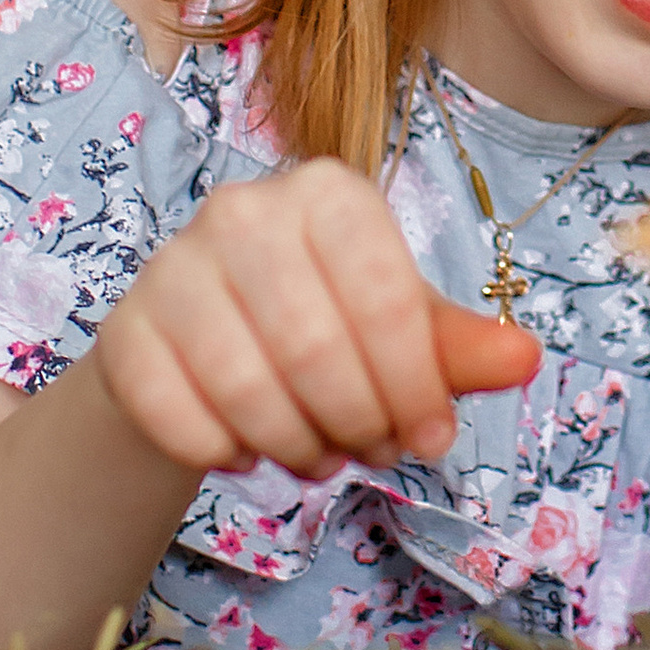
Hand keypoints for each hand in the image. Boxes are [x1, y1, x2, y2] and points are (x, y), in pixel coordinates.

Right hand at [94, 160, 539, 481]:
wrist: (199, 347)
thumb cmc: (320, 326)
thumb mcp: (400, 329)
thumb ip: (459, 347)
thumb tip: (524, 359)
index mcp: (328, 193)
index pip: (387, 302)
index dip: (417, 388)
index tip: (429, 439)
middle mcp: (243, 210)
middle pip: (318, 350)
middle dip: (358, 425)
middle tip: (368, 451)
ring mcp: (173, 267)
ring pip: (247, 390)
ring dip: (295, 448)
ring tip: (315, 455)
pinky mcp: (126, 331)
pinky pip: (181, 418)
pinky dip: (224, 455)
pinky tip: (244, 449)